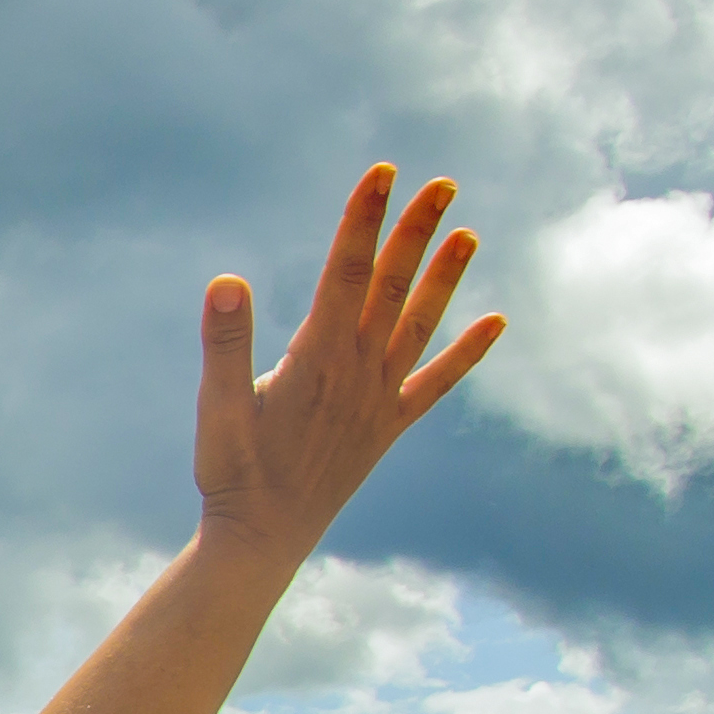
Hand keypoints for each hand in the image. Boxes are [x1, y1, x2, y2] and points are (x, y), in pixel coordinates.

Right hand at [198, 164, 498, 565]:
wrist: (264, 540)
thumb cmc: (232, 473)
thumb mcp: (218, 407)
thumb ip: (226, 343)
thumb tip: (226, 281)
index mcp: (318, 358)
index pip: (346, 272)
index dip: (364, 219)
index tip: (382, 173)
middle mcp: (359, 371)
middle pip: (392, 286)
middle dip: (415, 230)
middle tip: (442, 183)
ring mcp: (380, 398)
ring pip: (420, 323)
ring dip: (446, 277)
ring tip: (469, 233)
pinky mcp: (389, 425)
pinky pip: (437, 382)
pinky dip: (468, 353)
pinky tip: (496, 323)